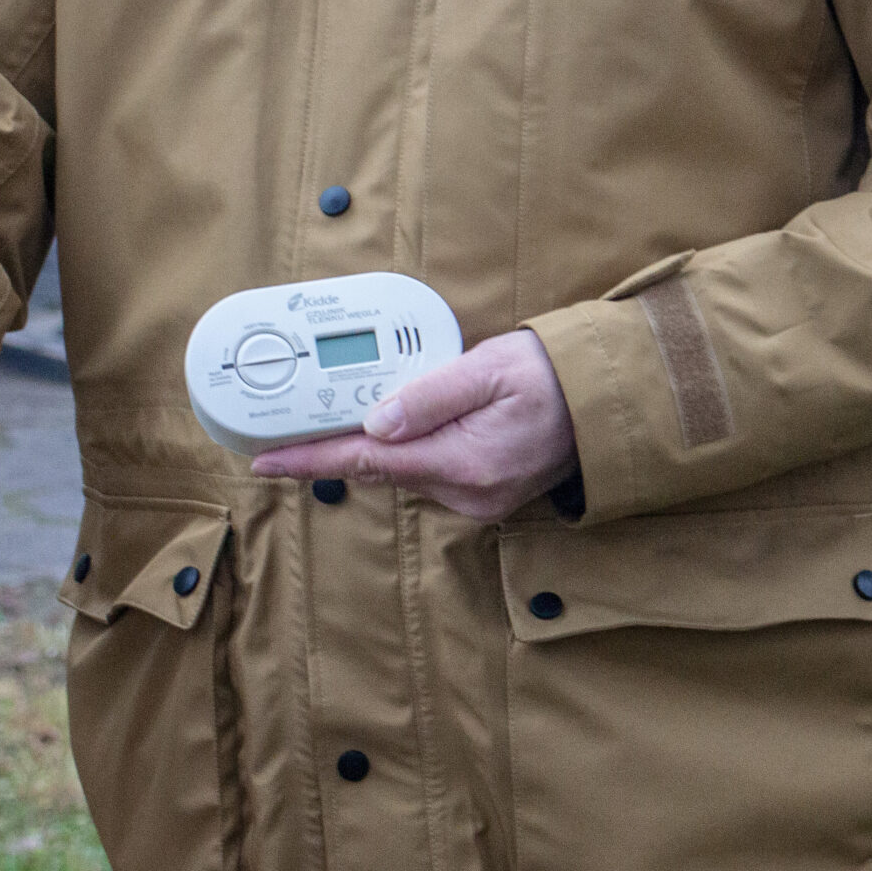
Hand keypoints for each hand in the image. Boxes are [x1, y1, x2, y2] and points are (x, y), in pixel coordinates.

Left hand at [252, 330, 578, 523]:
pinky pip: (430, 473)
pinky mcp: (485, 497)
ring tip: (373, 404)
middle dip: (340, 443)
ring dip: (382, 443)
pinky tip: (414, 423)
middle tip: (302, 416)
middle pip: (380, 469)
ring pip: (404, 472)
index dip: (309, 460)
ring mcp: (478, 501)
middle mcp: (467, 494)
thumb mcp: (489, 368)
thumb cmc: (552, 375)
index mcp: (464, 463)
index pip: (366, 462)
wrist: (608, 401)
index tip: (263, 462)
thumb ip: (429, 396)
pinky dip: (412, 450)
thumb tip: (375, 421)